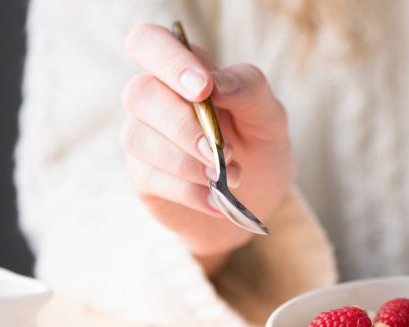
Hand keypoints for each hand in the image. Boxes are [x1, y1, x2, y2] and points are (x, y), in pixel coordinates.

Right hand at [120, 24, 293, 270]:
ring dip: (187, 162)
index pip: (149, 43)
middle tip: (225, 152)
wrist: (257, 201)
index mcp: (184, 72)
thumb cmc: (259, 149)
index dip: (169, 61)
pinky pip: (151, 178)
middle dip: (185, 126)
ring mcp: (143, 139)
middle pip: (140, 93)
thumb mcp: (270, 119)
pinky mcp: (143, 178)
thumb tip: (218, 83)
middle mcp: (155, 100)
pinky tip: (216, 200)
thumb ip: (250, 91)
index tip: (203, 90)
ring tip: (228, 177)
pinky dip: (190, 192)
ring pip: (139, 138)